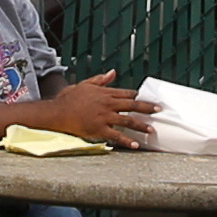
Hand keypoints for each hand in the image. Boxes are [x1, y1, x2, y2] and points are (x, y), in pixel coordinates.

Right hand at [25, 74, 155, 148]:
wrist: (57, 112)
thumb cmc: (69, 98)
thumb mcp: (85, 85)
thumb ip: (101, 80)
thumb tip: (113, 72)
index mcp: (105, 93)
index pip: (126, 93)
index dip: (137, 97)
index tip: (146, 99)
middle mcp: (107, 104)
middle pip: (132, 105)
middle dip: (147, 108)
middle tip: (159, 110)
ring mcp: (104, 117)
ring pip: (127, 120)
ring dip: (141, 125)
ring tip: (152, 130)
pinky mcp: (99, 129)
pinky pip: (116, 135)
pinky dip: (127, 140)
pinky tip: (135, 144)